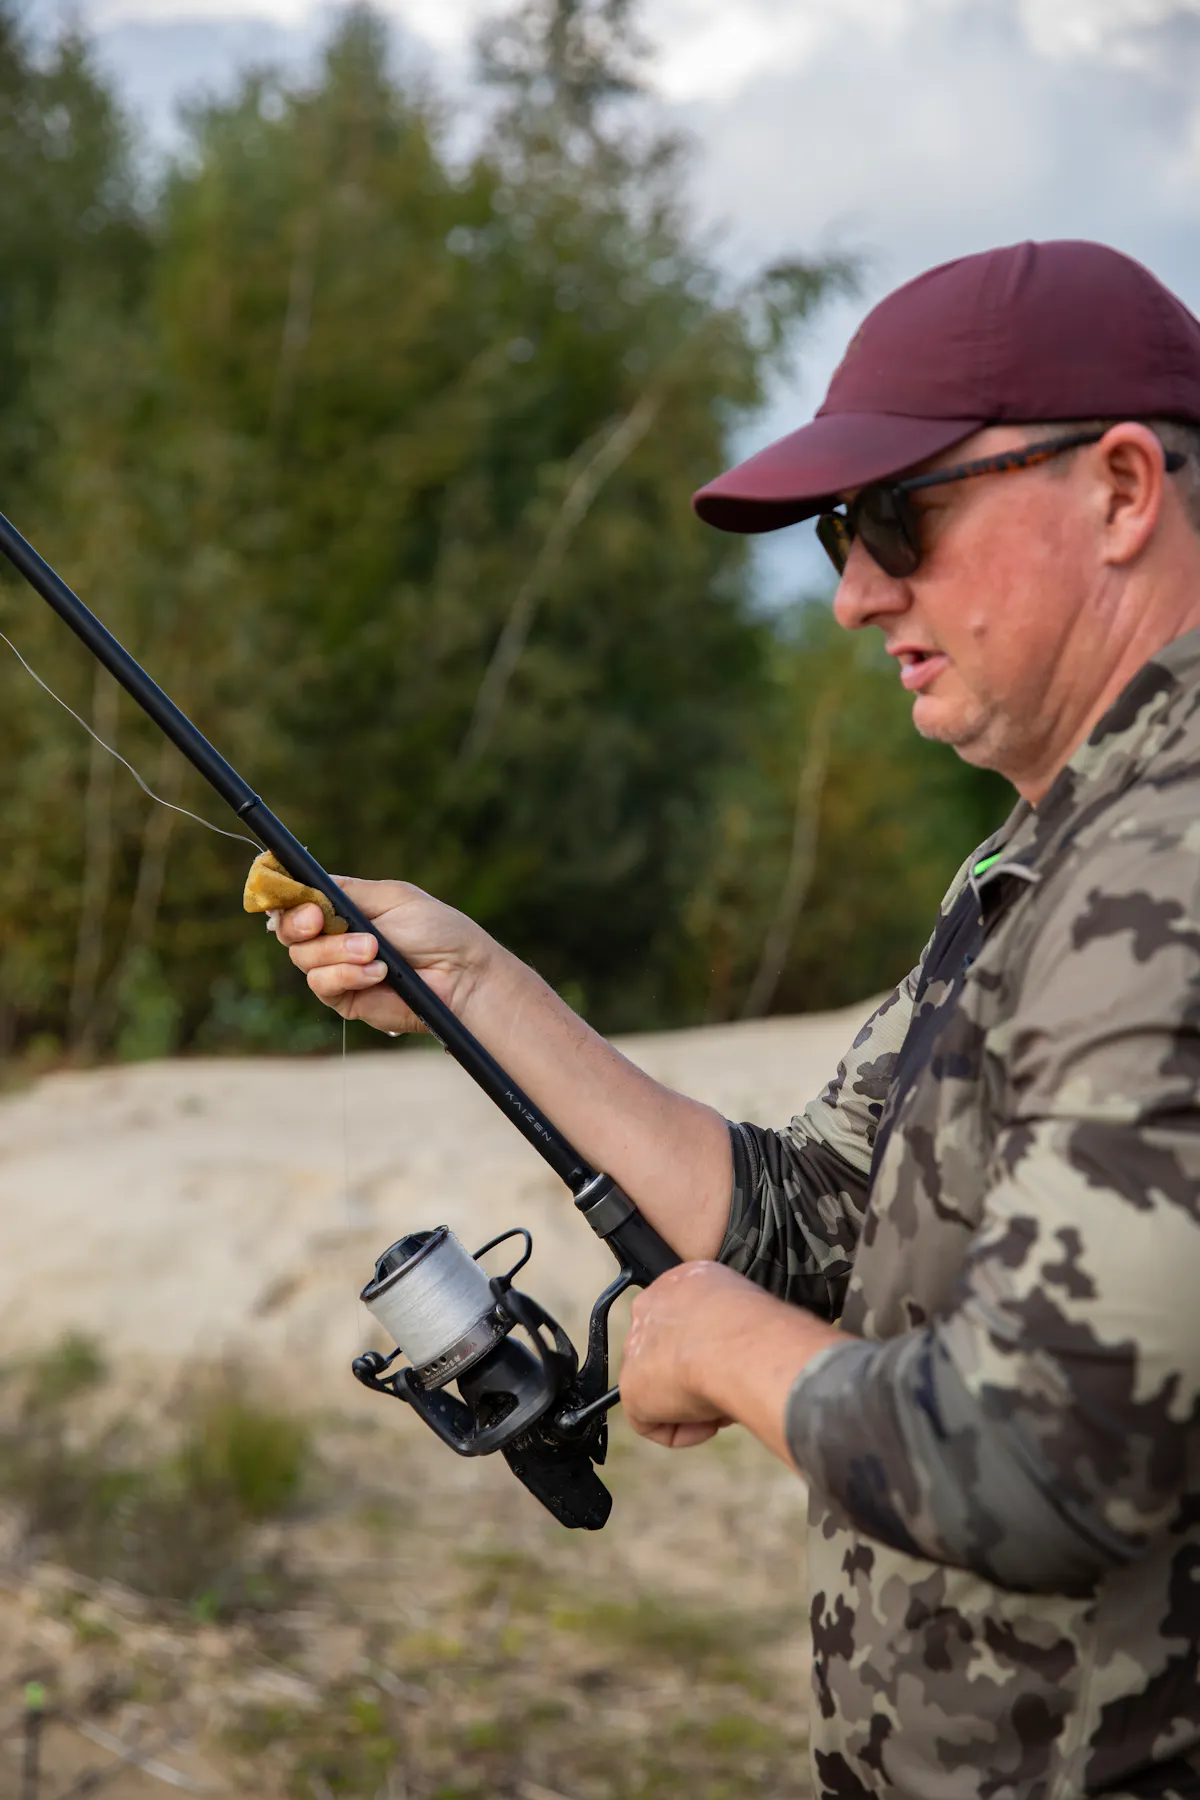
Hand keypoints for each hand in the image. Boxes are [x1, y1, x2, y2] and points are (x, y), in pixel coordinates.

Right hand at [273, 877, 498, 1035]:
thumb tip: (303, 883)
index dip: (286, 897)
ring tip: (374, 950)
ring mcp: (337, 969)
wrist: (460, 974)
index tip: (296, 896)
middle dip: (299, 923)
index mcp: (344, 907)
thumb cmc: (436, 931)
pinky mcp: (344, 998)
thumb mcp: (391, 897)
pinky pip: (322, 984)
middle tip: (319, 921)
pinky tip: (377, 972)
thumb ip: (346, 891)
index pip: (298, 899)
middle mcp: (334, 937)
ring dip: (336, 951)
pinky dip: (346, 975)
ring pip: (303, 957)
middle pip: (288, 929)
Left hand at [620, 1261, 844, 1464]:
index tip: (733, 1363)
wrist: (741, 1344)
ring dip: (694, 1403)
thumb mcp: (750, 1310)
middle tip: (728, 1389)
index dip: (710, 1349)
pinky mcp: (631, 1388)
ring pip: (662, 1387)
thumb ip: (734, 1324)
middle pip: (670, 1352)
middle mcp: (652, 1305)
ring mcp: (636, 1346)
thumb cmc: (760, 1327)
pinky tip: (707, 1424)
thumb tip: (746, 1349)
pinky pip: (651, 1423)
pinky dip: (682, 1432)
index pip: (686, 1320)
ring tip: (724, 1405)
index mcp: (683, 1280)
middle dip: (698, 1375)